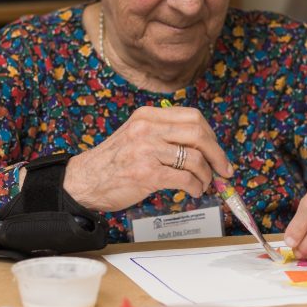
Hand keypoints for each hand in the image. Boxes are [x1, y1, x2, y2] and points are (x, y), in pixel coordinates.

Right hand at [61, 105, 231, 212]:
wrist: (83, 183)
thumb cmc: (112, 163)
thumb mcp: (136, 136)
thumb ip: (164, 135)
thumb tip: (203, 148)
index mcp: (147, 116)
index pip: (193, 117)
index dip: (212, 136)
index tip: (218, 152)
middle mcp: (147, 128)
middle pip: (198, 134)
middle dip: (217, 155)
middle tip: (223, 170)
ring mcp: (146, 150)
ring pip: (195, 158)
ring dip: (206, 175)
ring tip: (203, 184)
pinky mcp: (146, 173)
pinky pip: (185, 178)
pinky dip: (196, 187)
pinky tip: (194, 191)